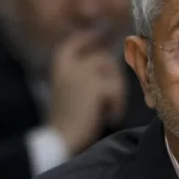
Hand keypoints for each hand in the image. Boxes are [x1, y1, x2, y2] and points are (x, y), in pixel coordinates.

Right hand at [48, 33, 126, 153]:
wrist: (61, 139)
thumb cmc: (68, 118)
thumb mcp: (70, 88)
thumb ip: (83, 72)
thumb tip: (107, 57)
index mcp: (59, 64)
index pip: (76, 41)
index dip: (90, 39)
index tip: (102, 43)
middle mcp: (69, 64)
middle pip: (103, 57)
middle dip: (113, 75)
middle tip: (114, 96)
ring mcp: (82, 73)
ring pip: (113, 71)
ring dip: (117, 90)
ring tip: (111, 108)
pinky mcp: (95, 87)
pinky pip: (117, 88)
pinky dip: (118, 104)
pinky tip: (111, 117)